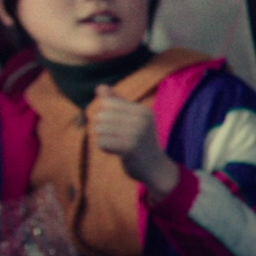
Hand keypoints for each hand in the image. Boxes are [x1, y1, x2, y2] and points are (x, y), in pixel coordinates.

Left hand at [89, 85, 180, 199]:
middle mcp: (141, 119)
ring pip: (99, 129)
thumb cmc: (140, 141)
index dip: (106, 114)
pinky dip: (105, 148)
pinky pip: (102, 142)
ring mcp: (136, 133)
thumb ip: (116, 102)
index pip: (108, 103)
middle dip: (102, 127)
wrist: (155, 168)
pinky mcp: (130, 148)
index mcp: (142, 110)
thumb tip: (100, 87)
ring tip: (116, 144)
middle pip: (101, 115)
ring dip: (103, 138)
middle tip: (116, 137)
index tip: (118, 125)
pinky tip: (116, 151)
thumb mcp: (132, 119)